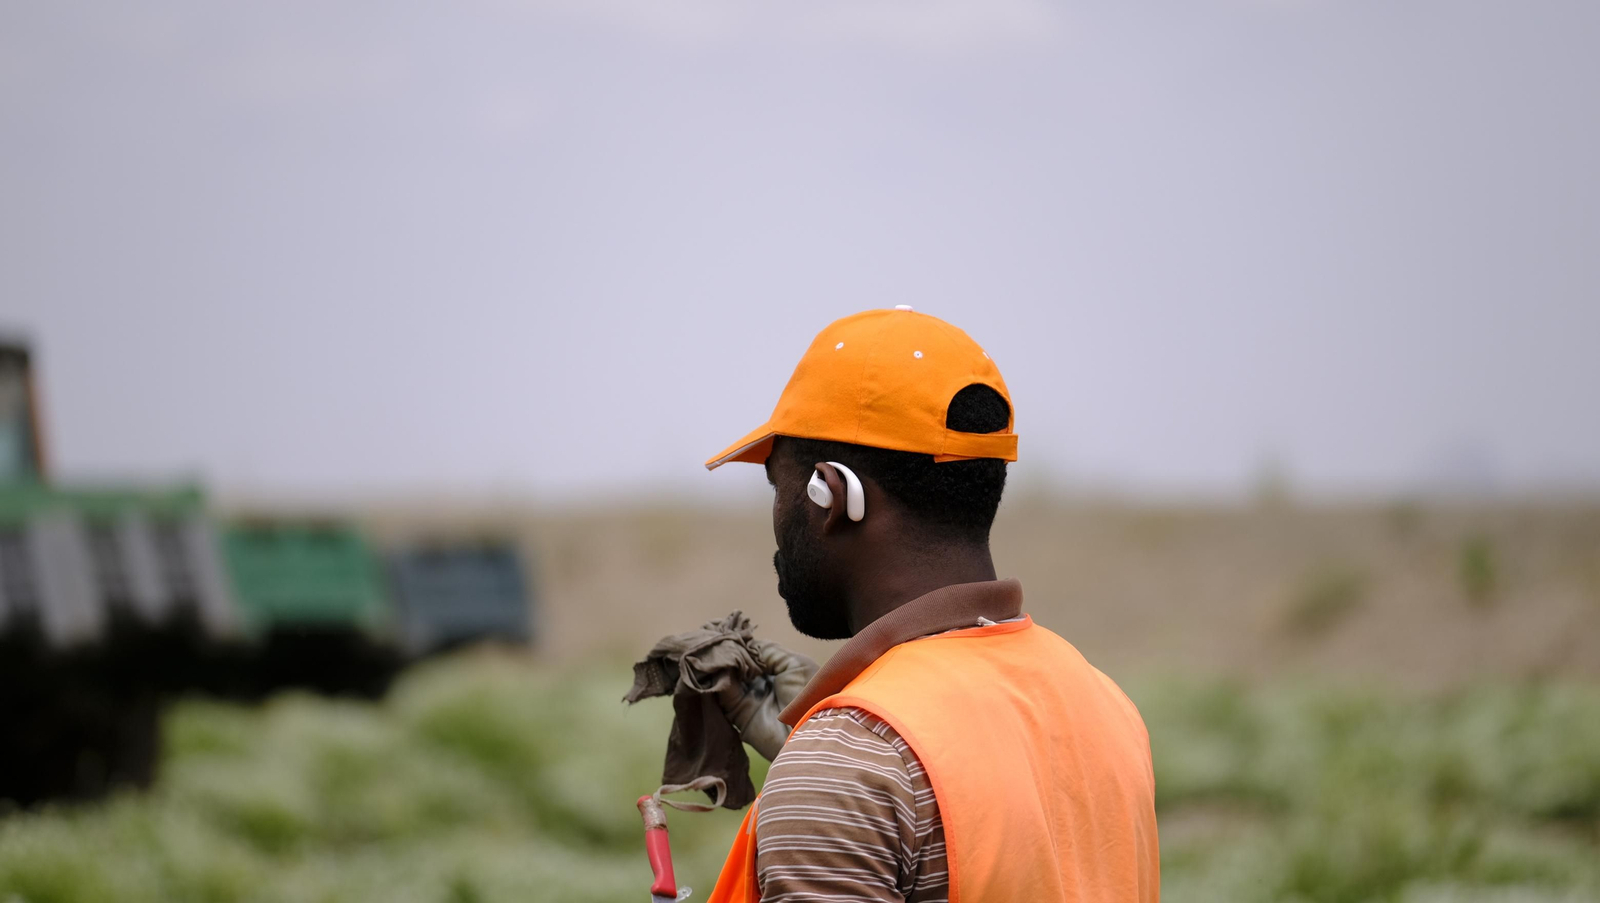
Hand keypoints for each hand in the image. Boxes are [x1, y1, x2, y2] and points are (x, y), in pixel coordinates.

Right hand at [716, 640, 818, 760]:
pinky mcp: (737, 714)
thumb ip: (768, 651)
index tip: (723, 628)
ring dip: (718, 662)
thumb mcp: (794, 664)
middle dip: (724, 651)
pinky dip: (717, 678)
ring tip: (710, 647)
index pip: (749, 652)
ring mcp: (747, 698)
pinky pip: (722, 692)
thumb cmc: (810, 695)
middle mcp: (758, 683)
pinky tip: (714, 663)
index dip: (738, 641)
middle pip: (735, 663)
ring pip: (725, 676)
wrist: (810, 732)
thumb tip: (745, 643)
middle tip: (710, 636)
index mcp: (774, 670)